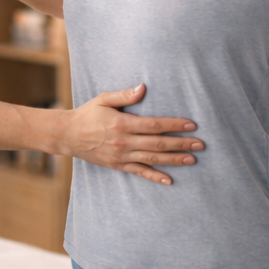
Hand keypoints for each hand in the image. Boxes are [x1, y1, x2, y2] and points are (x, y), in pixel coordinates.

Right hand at [54, 84, 203, 184]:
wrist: (68, 135)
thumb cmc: (87, 114)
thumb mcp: (103, 99)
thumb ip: (124, 95)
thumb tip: (143, 88)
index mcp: (122, 124)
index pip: (154, 125)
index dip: (174, 125)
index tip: (191, 125)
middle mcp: (124, 142)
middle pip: (158, 143)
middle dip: (181, 144)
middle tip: (200, 144)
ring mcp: (122, 156)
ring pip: (153, 158)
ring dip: (174, 159)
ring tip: (192, 159)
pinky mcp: (118, 165)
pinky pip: (140, 172)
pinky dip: (155, 177)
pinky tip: (169, 180)